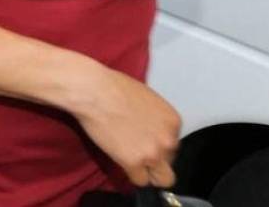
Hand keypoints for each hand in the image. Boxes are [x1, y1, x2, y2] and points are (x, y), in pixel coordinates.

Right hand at [69, 63, 180, 188]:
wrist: (95, 92)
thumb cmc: (115, 87)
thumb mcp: (147, 99)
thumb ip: (156, 119)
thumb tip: (151, 130)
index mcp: (173, 122)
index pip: (173, 145)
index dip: (157, 143)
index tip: (144, 138)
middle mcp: (168, 140)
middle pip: (169, 162)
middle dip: (155, 158)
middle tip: (136, 149)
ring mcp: (152, 154)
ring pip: (161, 179)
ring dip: (148, 172)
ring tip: (132, 160)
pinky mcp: (133, 163)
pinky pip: (140, 181)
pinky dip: (131, 173)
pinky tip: (121, 160)